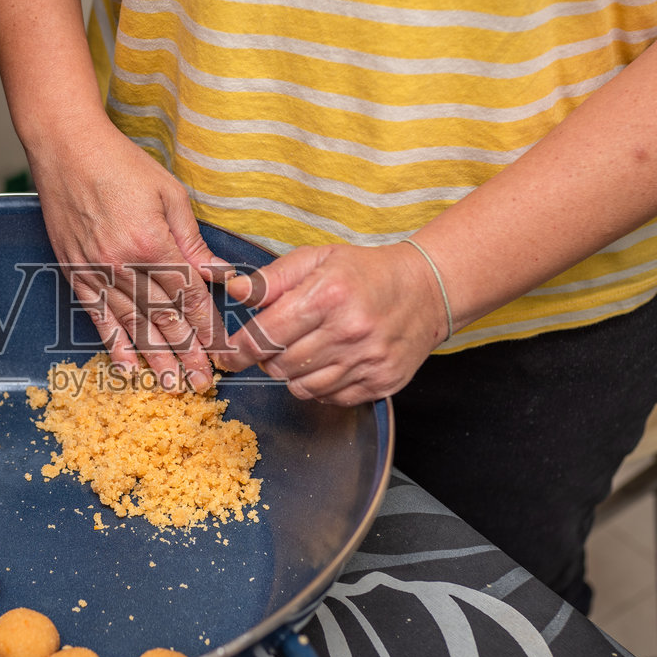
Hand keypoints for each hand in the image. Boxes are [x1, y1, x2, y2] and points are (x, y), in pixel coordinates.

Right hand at [32, 126, 231, 390]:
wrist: (65, 148)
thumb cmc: (121, 164)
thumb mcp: (170, 194)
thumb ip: (193, 241)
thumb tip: (220, 275)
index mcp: (153, 243)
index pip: (188, 296)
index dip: (207, 327)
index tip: (223, 350)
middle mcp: (123, 265)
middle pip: (163, 319)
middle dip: (187, 354)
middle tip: (204, 383)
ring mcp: (96, 272)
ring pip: (132, 326)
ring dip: (156, 359)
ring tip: (173, 385)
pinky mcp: (75, 274)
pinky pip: (98, 318)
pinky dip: (115, 345)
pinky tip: (129, 367)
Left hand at [221, 242, 448, 405]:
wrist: (427, 290)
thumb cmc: (366, 273)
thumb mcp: (317, 259)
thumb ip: (272, 278)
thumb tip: (234, 291)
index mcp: (328, 296)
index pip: (265, 335)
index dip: (239, 349)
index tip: (229, 354)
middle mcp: (349, 331)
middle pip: (279, 364)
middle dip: (267, 357)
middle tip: (275, 343)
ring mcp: (367, 361)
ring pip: (301, 387)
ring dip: (291, 373)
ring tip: (304, 350)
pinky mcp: (381, 382)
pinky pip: (329, 398)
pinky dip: (319, 385)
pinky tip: (328, 363)